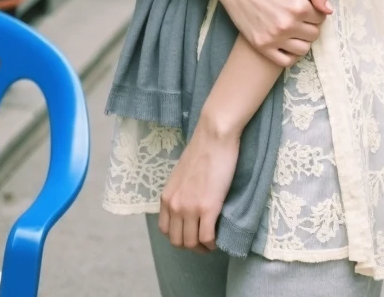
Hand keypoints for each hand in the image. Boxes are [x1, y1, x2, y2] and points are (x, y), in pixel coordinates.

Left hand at [159, 116, 240, 251]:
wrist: (214, 136)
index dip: (178, 237)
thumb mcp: (181, 175)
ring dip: (202, 248)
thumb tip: (187, 206)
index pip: (165, 231)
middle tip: (203, 242)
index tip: (191, 234)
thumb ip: (180, 193)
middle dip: (190, 246)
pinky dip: (212, 244)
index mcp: (167, 197)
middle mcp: (175, 206)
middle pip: (177, 241)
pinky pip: (207, 238)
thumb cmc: (202, 150)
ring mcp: (190, 208)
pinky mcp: (208, 208)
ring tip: (211, 242)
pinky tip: (218, 239)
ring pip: (192, 243)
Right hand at [213, 0, 331, 66]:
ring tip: (294, 28)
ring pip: (303, 49)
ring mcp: (273, 37)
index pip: (321, 17)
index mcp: (298, 6)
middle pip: (314, 34)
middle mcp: (287, 24)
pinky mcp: (261, 45)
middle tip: (300, 16)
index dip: (316, 11)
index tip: (307, 5)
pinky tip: (287, 42)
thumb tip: (329, 11)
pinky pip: (286, 61)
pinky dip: (291, 55)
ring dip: (303, 39)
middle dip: (311, 25)